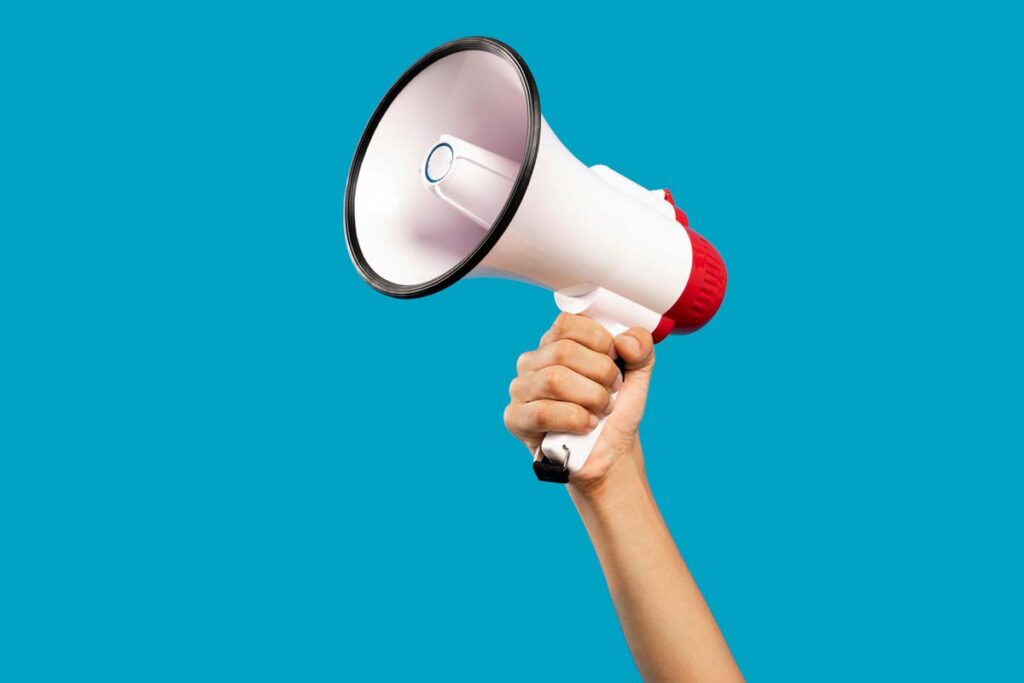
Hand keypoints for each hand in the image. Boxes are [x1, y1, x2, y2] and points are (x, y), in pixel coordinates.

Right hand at [503, 313, 655, 491]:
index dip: (599, 341)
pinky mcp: (515, 418)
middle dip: (600, 373)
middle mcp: (532, 361)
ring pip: (554, 380)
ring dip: (590, 397)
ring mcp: (520, 389)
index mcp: (556, 342)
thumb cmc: (616, 410)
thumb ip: (641, 347)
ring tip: (601, 410)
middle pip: (563, 351)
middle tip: (612, 391)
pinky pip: (543, 412)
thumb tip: (625, 341)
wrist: (611, 453)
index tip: (615, 360)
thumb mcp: (638, 372)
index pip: (567, 323)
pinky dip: (575, 419)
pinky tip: (588, 425)